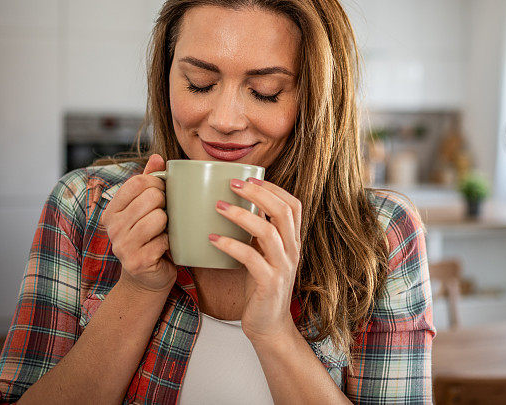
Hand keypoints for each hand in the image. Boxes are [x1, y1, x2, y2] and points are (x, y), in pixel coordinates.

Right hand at [101, 154, 175, 293]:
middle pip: (151, 197)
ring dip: (170, 224)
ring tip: (165, 232)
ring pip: (158, 217)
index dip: (158, 183)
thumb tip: (158, 157)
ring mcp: (122, 245)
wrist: (147, 278)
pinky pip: (164, 240)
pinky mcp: (137, 262)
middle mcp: (112, 226)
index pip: (138, 181)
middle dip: (166, 204)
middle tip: (166, 216)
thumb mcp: (146, 207)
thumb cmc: (150, 237)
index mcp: (112, 209)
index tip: (163, 194)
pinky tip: (166, 248)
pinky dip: (171, 243)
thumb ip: (150, 181)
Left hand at [210, 177, 301, 343]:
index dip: (274, 188)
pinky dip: (231, 246)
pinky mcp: (269, 284)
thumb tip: (236, 205)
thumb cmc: (261, 287)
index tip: (251, 179)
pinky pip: (251, 259)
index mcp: (292, 241)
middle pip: (283, 212)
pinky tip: (212, 239)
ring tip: (218, 206)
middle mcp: (292, 251)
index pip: (293, 205)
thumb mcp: (263, 255)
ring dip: (242, 215)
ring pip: (268, 232)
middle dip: (258, 194)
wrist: (269, 326)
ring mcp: (283, 267)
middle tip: (232, 184)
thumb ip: (258, 234)